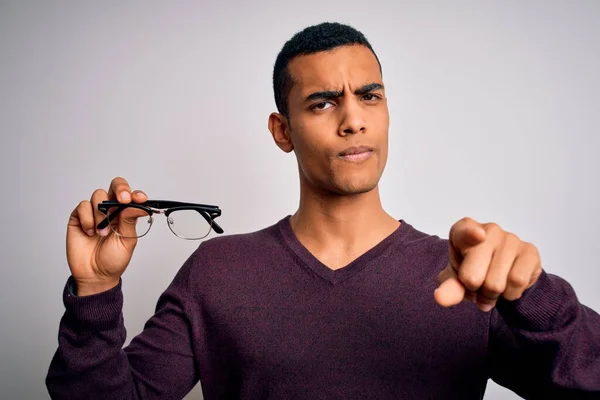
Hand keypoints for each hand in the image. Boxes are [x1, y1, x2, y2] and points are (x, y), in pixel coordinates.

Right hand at [66, 177, 147, 295]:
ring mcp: (94, 213)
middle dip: (120, 188)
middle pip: (115, 186)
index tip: (140, 199)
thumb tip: (140, 205)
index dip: (135, 194)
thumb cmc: (113, 259)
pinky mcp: (79, 217)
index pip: (131, 196)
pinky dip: (87, 218)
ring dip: (102, 213)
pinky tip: (90, 232)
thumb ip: (130, 220)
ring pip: (98, 195)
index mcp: (125, 214)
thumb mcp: (127, 240)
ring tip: (102, 232)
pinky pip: (83, 206)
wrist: (95, 275)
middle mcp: (110, 210)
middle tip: (123, 199)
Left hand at [434, 217, 542, 311]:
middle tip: (476, 287)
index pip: (465, 232)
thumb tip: (440, 297)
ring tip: (491, 288)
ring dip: (492, 296)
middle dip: (474, 291)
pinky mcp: (529, 251)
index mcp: (463, 230)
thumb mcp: (456, 280)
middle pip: (474, 276)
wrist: (501, 276)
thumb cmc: (473, 271)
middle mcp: (488, 229)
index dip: (471, 234)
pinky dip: (510, 294)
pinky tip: (508, 287)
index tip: (479, 236)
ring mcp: (511, 238)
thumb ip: (449, 288)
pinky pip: (517, 282)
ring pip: (496, 283)